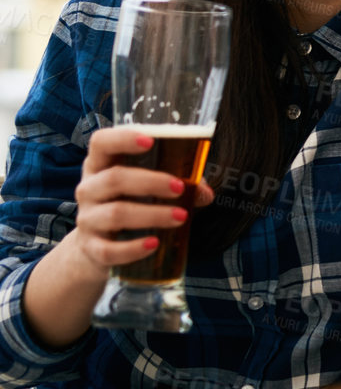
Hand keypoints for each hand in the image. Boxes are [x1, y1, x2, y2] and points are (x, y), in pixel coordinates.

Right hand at [69, 127, 214, 281]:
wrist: (99, 247)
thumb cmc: (129, 204)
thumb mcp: (148, 188)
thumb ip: (179, 183)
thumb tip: (204, 192)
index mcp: (101, 165)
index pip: (101, 143)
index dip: (122, 138)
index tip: (150, 140)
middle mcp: (89, 189)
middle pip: (114, 179)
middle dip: (151, 182)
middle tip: (180, 187)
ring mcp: (87, 219)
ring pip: (115, 214)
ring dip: (152, 214)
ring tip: (181, 216)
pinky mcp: (91, 248)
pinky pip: (108, 250)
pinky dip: (133, 248)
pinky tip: (154, 243)